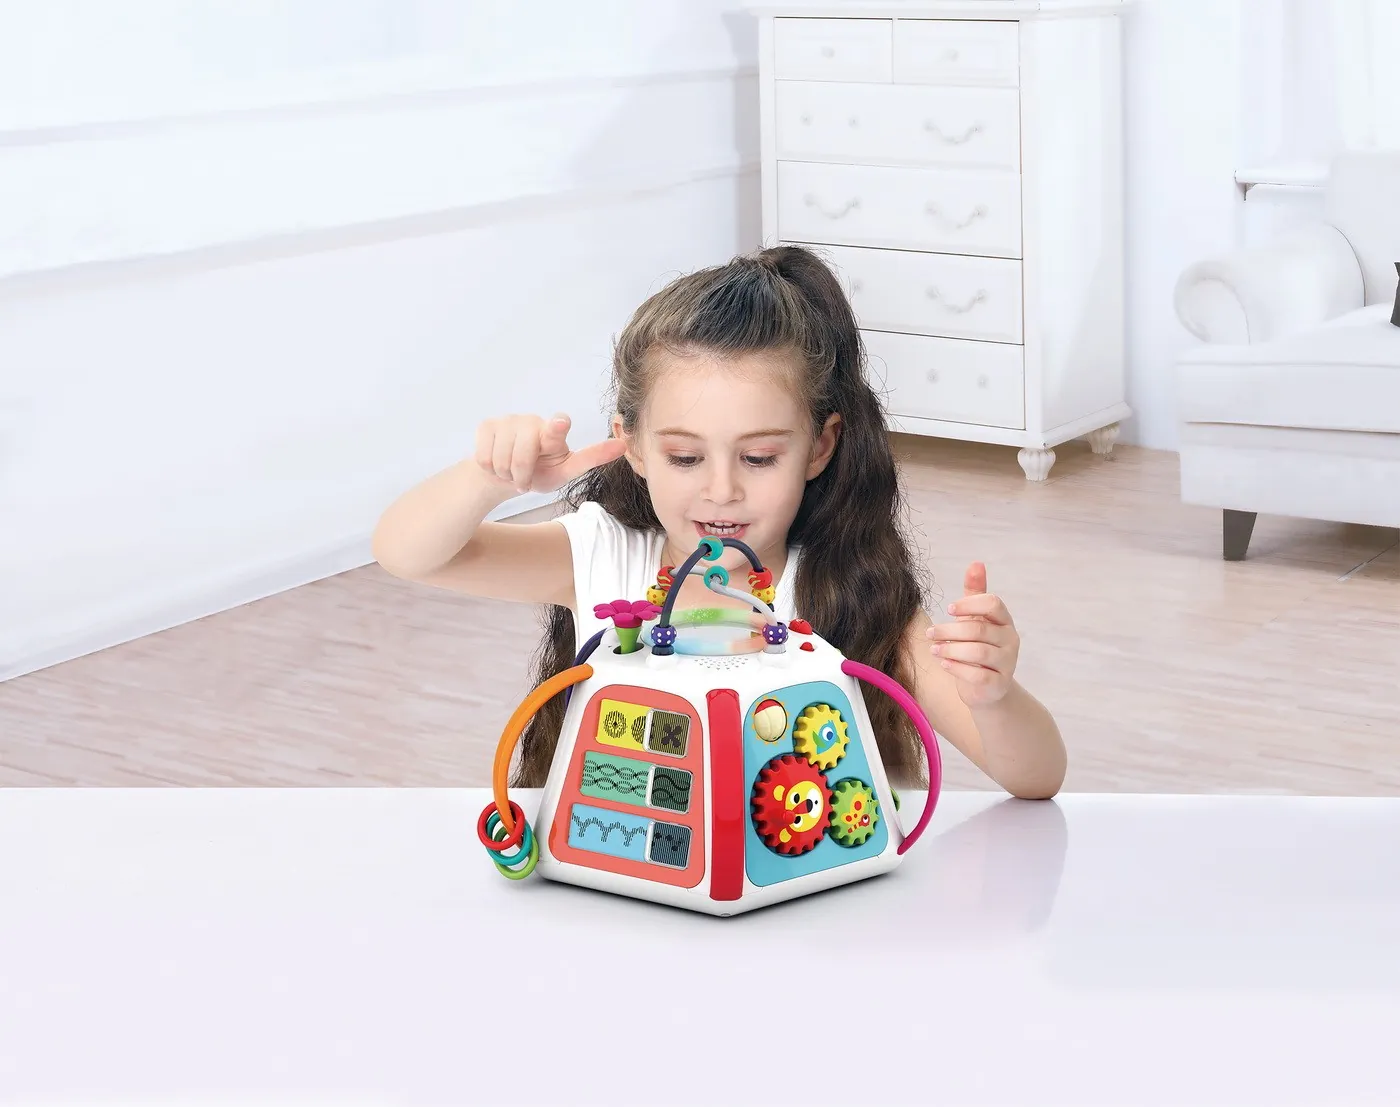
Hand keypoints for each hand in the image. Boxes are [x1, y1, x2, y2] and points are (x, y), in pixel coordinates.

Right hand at [474, 413, 627, 494]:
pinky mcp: (487, 425)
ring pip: (502, 458)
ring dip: (506, 474)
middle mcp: (531, 420)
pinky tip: (496, 465)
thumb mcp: (566, 471)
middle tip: (525, 479)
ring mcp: (508, 420)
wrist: (505, 476)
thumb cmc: (539, 473)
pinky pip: (485, 457)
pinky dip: (490, 469)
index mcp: (554, 431)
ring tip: (512, 472)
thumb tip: (623, 445)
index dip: (556, 427)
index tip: (560, 425)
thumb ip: (591, 458)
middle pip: (523, 454)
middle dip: (522, 475)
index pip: (556, 427)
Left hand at [927, 562, 1019, 706]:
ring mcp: (1007, 663)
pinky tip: (944, 663)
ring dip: (951, 649)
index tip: (948, 609)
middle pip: (979, 629)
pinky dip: (957, 668)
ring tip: (934, 649)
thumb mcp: (975, 619)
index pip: (993, 604)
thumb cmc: (978, 647)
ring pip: (978, 652)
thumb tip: (976, 563)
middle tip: (930, 633)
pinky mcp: (998, 684)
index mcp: (1004, 621)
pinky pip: (978, 675)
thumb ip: (975, 593)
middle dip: (950, 630)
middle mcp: (1010, 640)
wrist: (987, 688)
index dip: (969, 604)